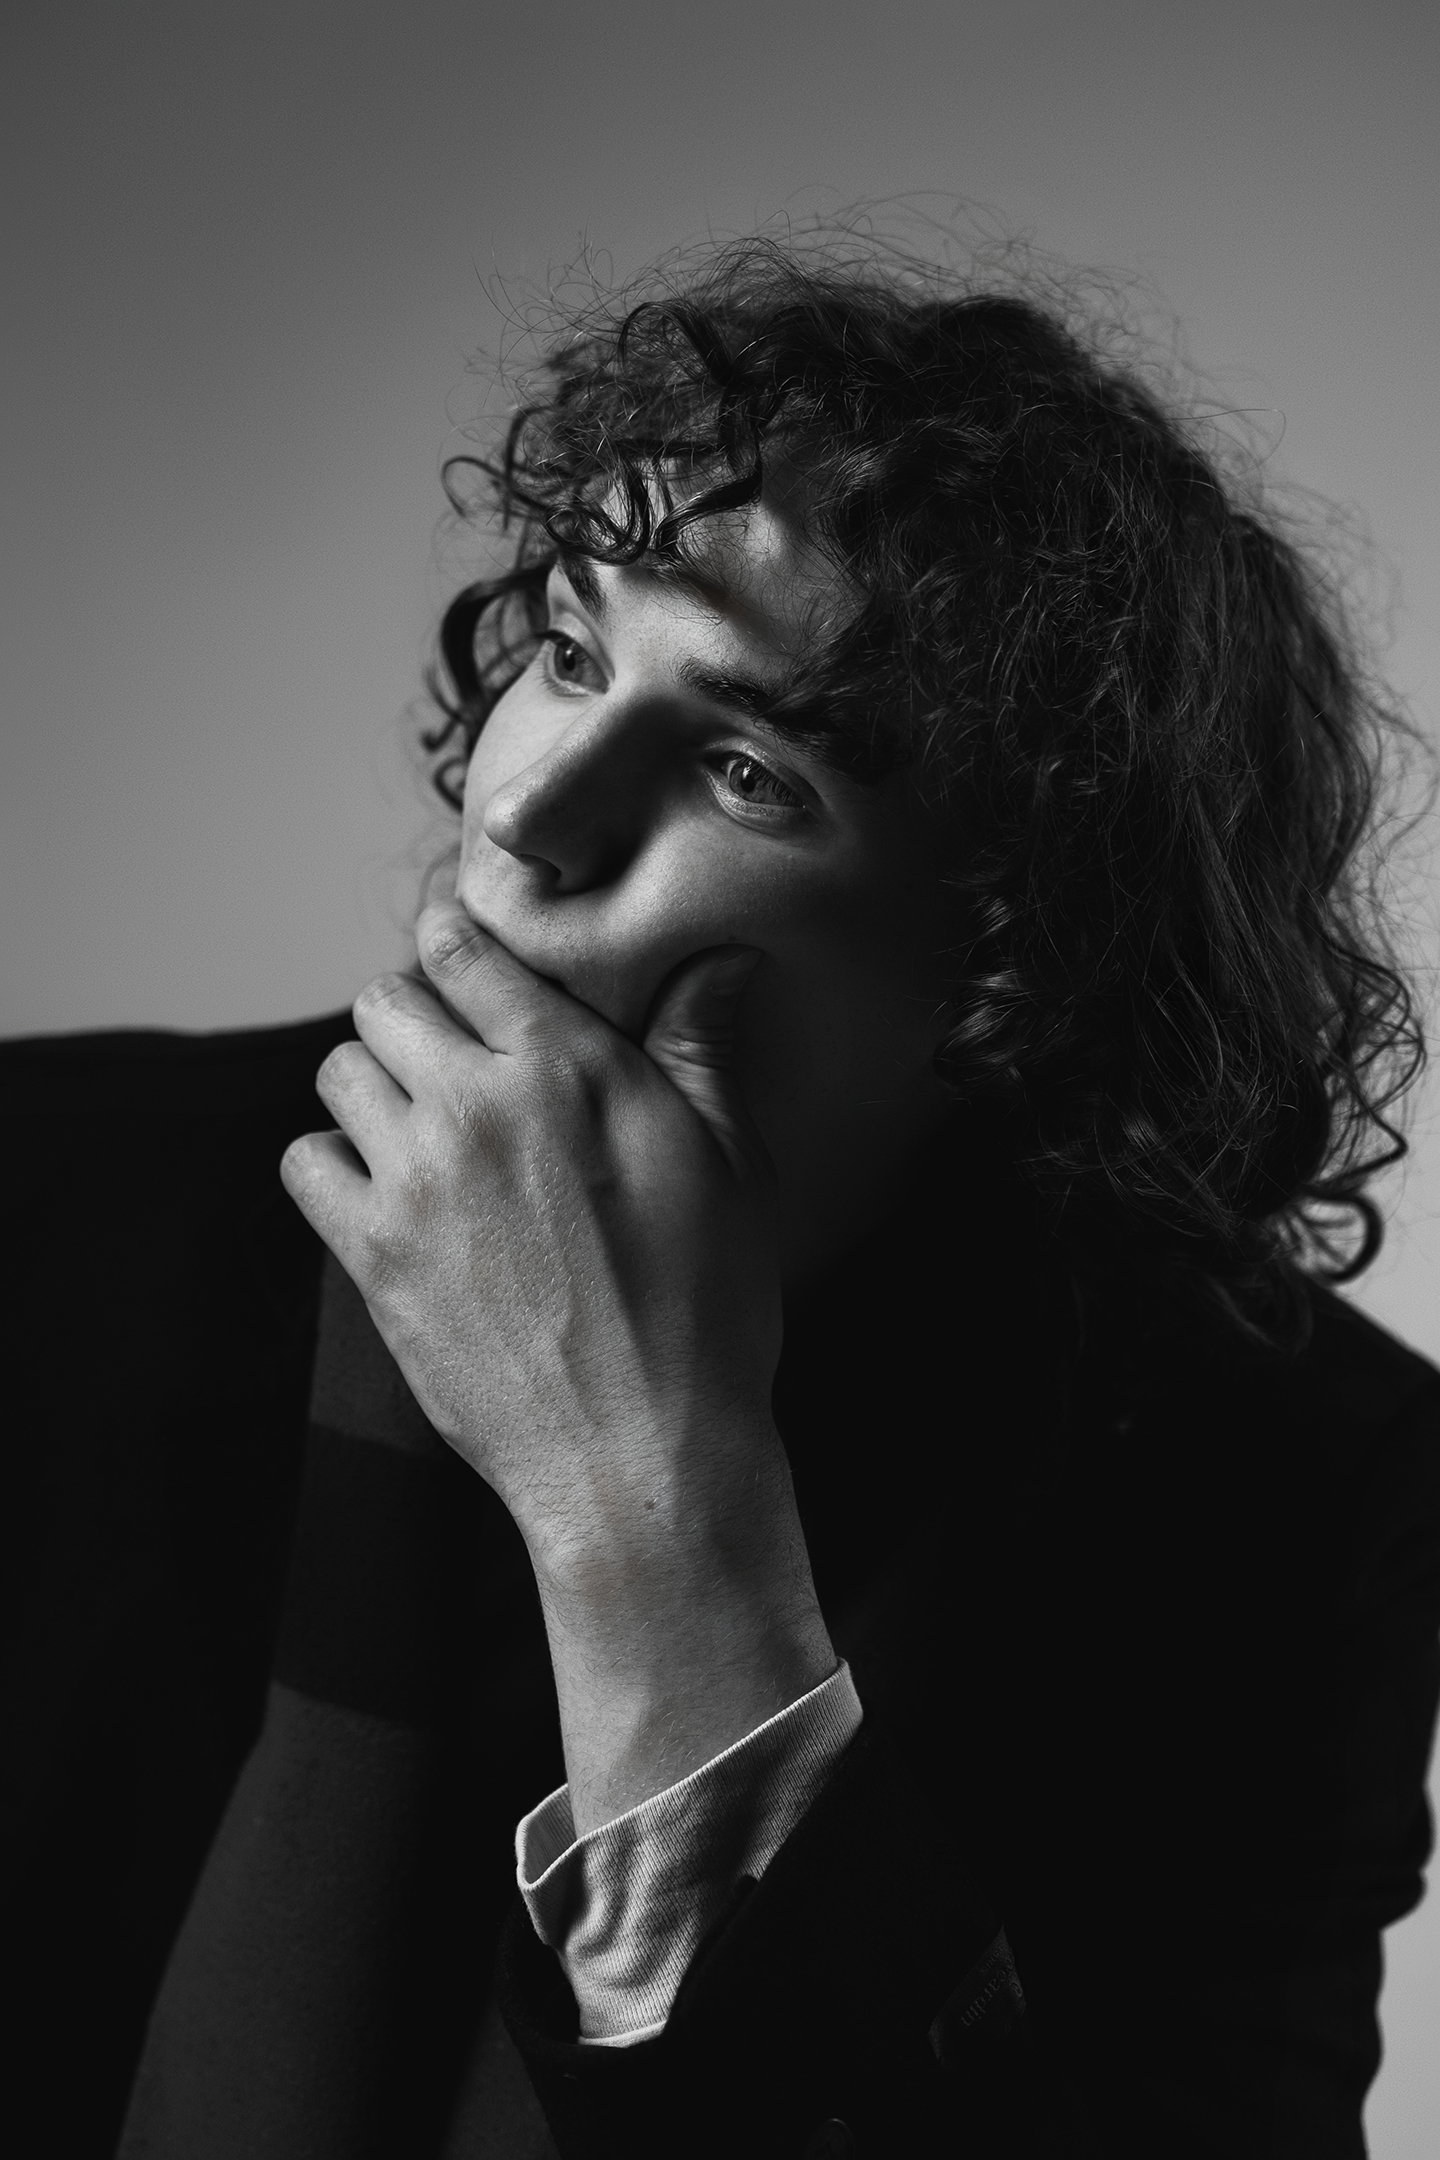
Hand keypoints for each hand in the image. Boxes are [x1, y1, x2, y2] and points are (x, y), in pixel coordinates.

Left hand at [281, 899, 833, 1825]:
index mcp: (567, 1069)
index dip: (456, 945)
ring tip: (419, 1125)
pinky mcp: (372, 1256)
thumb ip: (702, 1051)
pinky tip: (383, 1189)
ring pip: (339, 1072)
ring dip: (373, 1085)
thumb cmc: (705, 1314)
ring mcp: (414, 1181)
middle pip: (384, 1000)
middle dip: (414, 1017)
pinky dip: (332, 1162)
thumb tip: (718, 961)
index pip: (463, 950)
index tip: (463, 964)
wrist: (643, 1456)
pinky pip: (305, 1162)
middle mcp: (477, 1107)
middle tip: (451, 1059)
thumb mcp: (731, 1167)